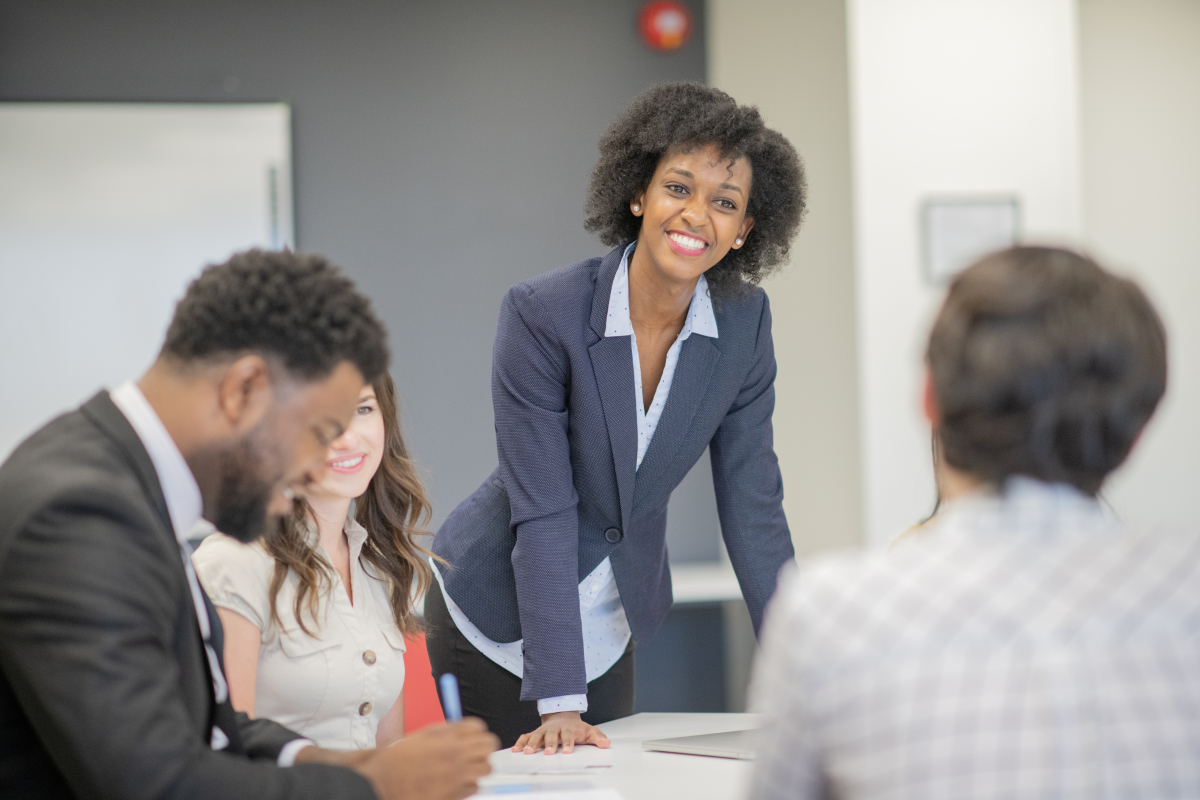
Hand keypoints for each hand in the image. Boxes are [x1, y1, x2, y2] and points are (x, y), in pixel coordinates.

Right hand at [304, 719, 497, 799]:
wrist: (383, 785)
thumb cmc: (398, 760)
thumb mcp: (422, 735)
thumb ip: (446, 731)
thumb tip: (466, 730)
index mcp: (446, 736)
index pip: (478, 727)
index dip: (476, 731)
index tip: (473, 735)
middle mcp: (455, 754)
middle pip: (489, 745)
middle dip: (484, 747)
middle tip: (476, 751)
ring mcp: (456, 776)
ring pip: (487, 768)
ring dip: (479, 767)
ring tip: (467, 768)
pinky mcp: (454, 795)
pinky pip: (474, 787)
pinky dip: (468, 785)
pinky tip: (456, 783)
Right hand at [512, 711, 610, 754]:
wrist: (563, 715)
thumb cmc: (576, 727)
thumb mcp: (589, 730)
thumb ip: (597, 737)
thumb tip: (606, 744)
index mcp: (568, 728)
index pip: (568, 735)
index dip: (568, 743)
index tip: (567, 751)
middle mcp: (555, 729)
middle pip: (551, 735)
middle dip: (549, 744)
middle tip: (549, 753)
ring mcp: (544, 731)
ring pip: (537, 736)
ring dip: (532, 744)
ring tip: (527, 752)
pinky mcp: (536, 733)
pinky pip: (526, 736)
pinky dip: (520, 742)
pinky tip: (516, 749)